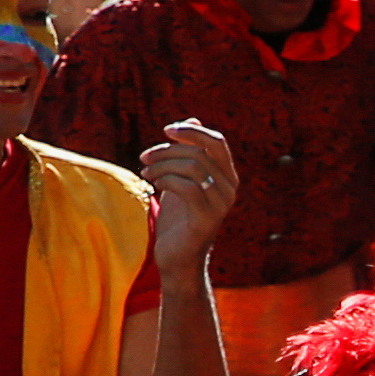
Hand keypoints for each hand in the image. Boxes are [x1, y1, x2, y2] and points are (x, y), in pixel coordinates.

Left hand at [139, 116, 243, 267]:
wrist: (177, 257)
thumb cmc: (178, 218)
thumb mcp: (181, 178)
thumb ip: (188, 153)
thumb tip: (193, 119)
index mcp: (227, 177)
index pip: (217, 142)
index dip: (192, 131)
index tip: (166, 130)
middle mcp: (229, 189)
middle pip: (200, 153)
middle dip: (167, 150)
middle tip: (144, 158)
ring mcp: (221, 205)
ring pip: (193, 167)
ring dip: (162, 165)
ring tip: (146, 173)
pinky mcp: (207, 219)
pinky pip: (187, 187)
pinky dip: (166, 180)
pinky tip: (153, 185)